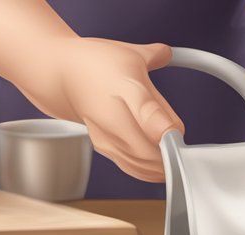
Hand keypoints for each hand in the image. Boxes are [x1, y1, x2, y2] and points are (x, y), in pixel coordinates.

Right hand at [14, 37, 182, 181]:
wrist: (61, 76)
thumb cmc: (95, 64)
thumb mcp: (129, 53)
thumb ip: (156, 57)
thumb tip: (168, 54)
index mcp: (124, 87)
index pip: (145, 110)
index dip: (163, 126)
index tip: (175, 133)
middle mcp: (112, 116)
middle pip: (149, 149)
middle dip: (172, 152)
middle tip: (183, 146)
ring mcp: (106, 135)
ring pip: (142, 163)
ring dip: (163, 164)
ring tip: (174, 154)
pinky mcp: (104, 147)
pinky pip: (132, 167)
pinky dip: (150, 170)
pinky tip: (160, 164)